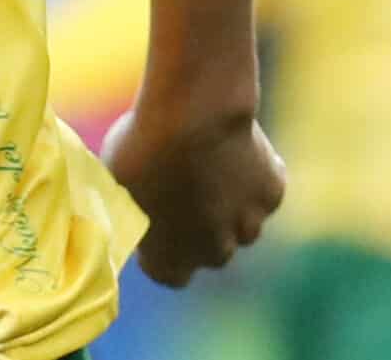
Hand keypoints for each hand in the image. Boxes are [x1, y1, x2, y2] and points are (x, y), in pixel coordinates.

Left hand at [102, 105, 285, 287]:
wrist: (193, 117)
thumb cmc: (142, 147)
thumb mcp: (117, 184)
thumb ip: (132, 208)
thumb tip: (133, 204)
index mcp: (170, 259)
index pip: (168, 273)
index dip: (160, 250)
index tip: (153, 222)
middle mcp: (214, 253)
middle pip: (210, 250)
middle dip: (200, 228)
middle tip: (182, 186)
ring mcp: (248, 225)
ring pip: (241, 223)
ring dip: (229, 204)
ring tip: (207, 160)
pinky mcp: (272, 194)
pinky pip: (262, 188)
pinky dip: (253, 172)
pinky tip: (232, 143)